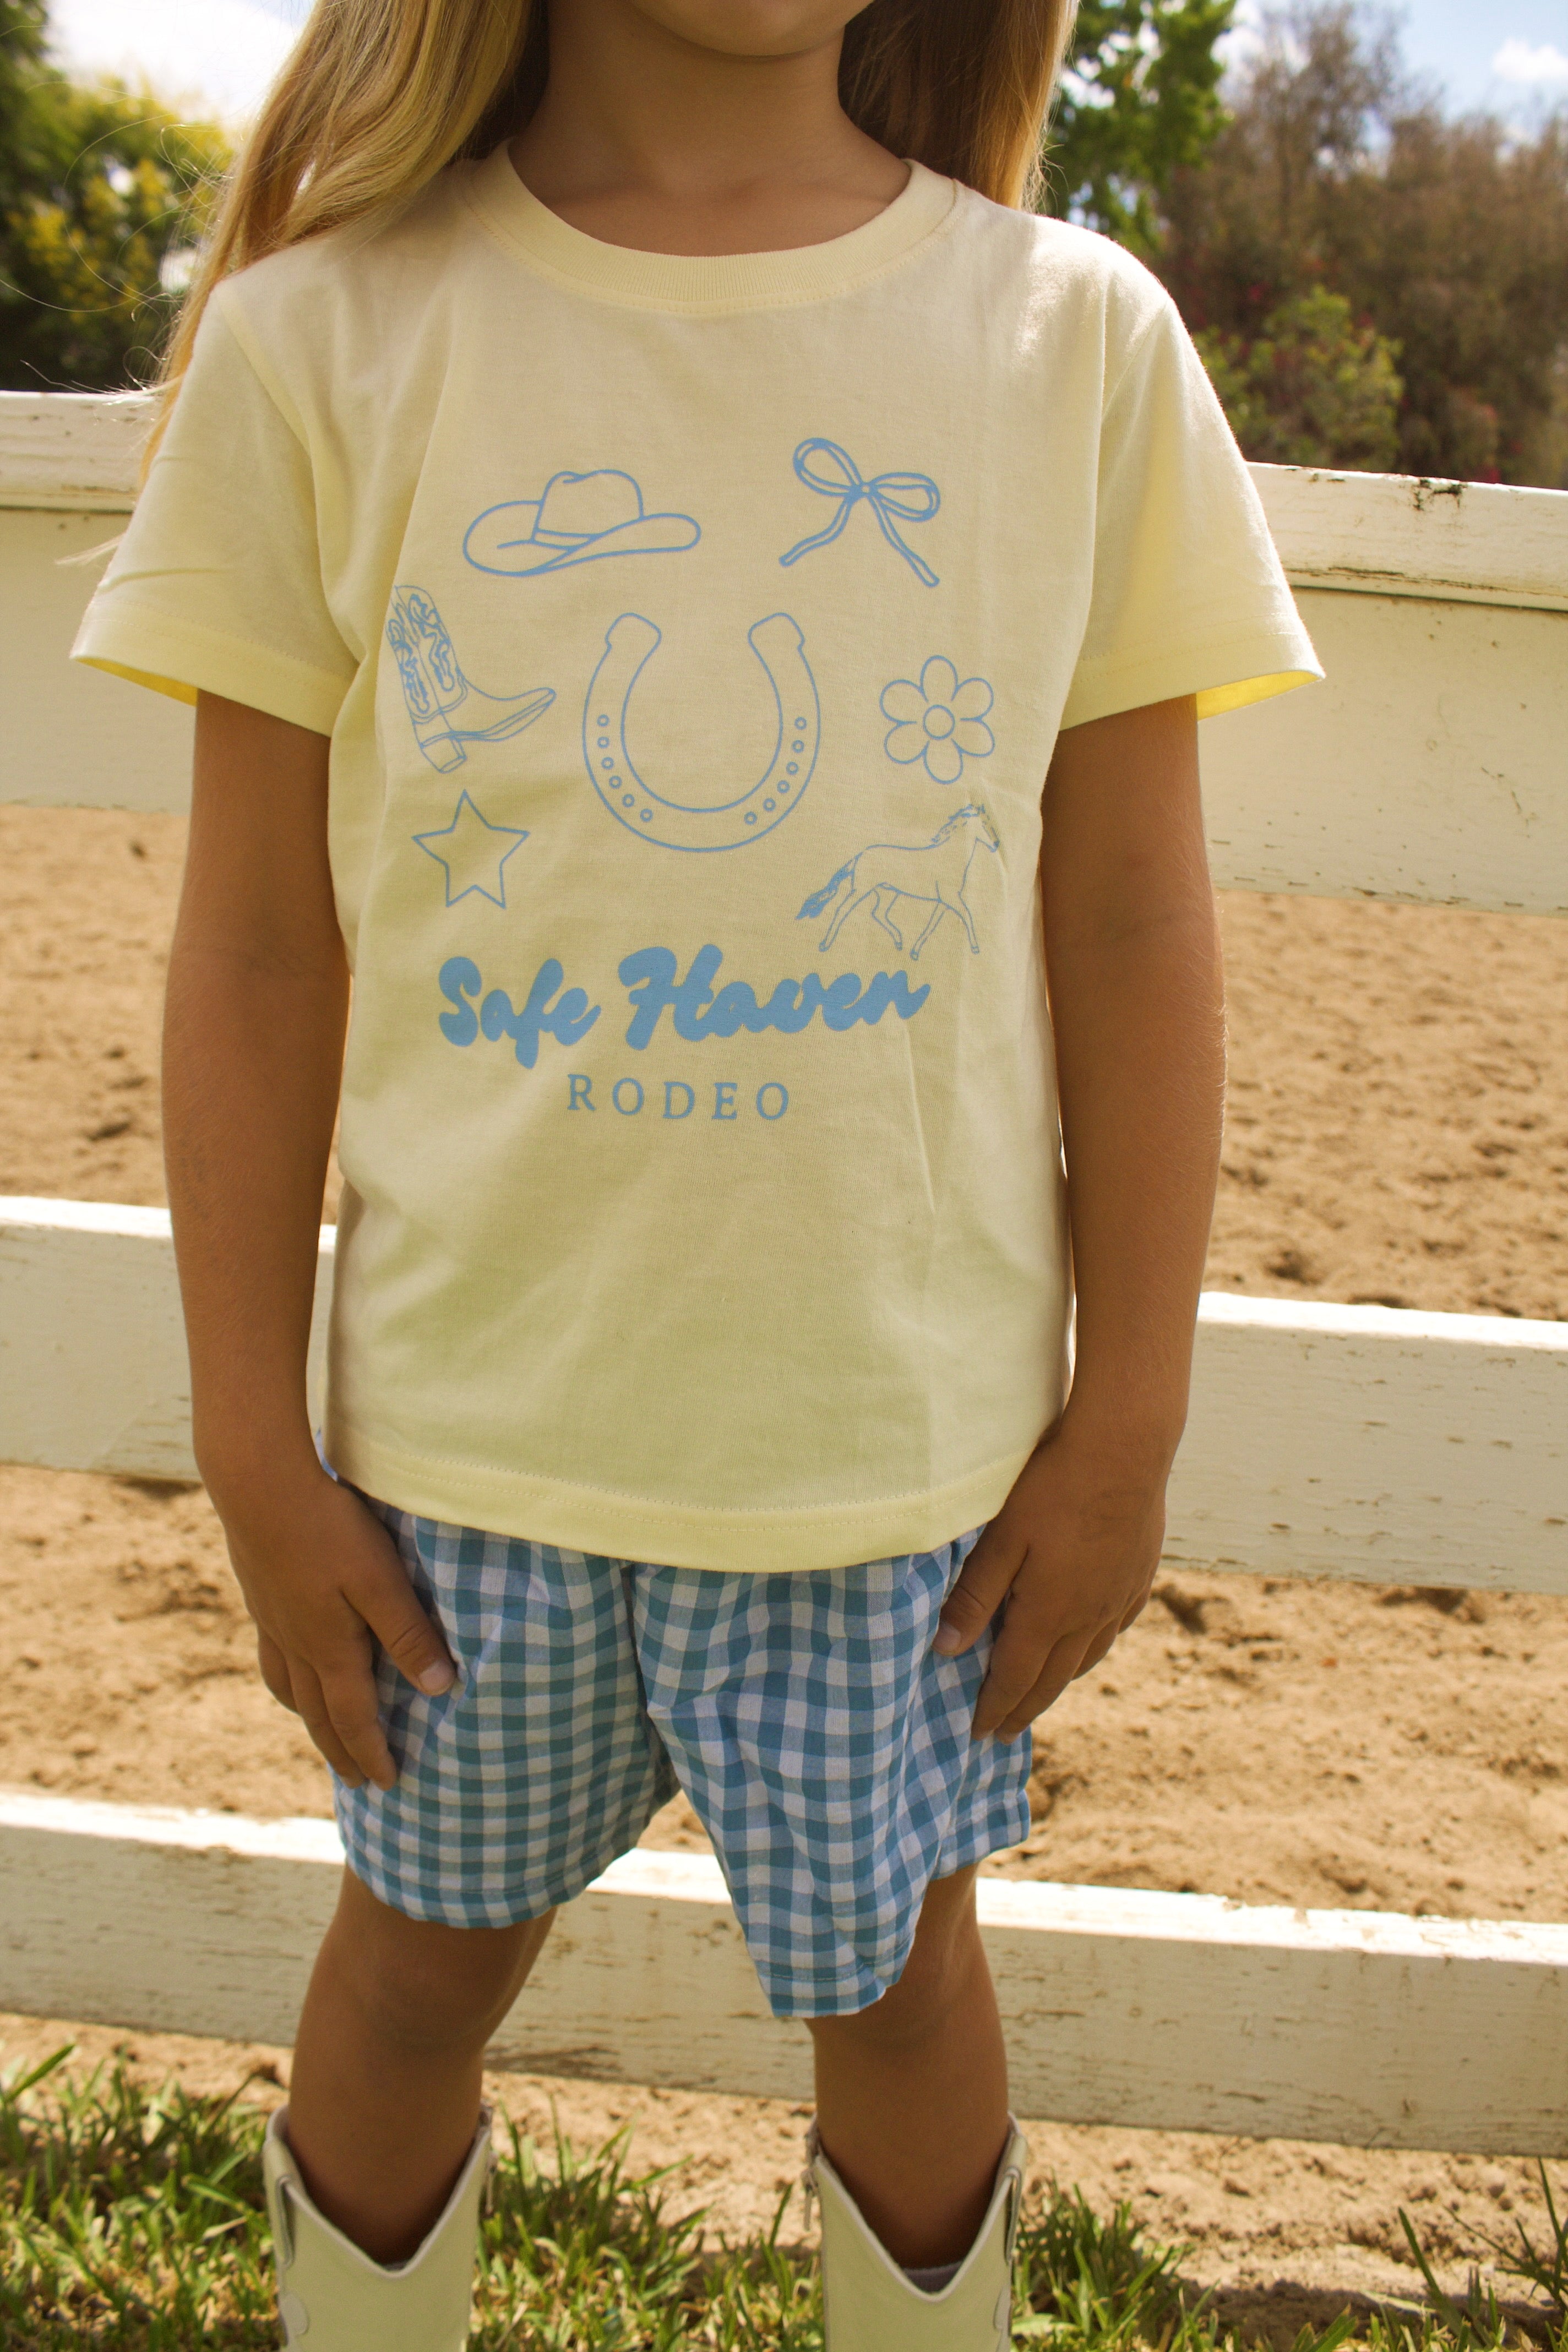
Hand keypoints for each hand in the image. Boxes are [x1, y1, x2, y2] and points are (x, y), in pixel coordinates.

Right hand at [210, 1458, 455, 1790]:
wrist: (258, 1486)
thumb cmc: (328, 1530)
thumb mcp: (381, 1581)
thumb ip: (409, 1634)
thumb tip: (440, 1689)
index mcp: (330, 1649)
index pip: (354, 1718)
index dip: (372, 1753)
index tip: (387, 1784)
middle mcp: (297, 1645)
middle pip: (318, 1715)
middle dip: (341, 1752)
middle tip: (358, 1783)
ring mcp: (273, 1622)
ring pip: (291, 1689)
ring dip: (310, 1720)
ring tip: (324, 1735)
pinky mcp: (261, 1597)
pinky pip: (272, 1658)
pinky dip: (286, 1681)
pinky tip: (292, 1669)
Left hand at [934, 1414, 1170, 1737]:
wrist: (1125, 1448)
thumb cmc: (1053, 1487)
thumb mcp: (1001, 1540)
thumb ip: (974, 1596)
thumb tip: (946, 1650)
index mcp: (1049, 1613)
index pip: (1016, 1677)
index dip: (996, 1707)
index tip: (979, 1733)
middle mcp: (1089, 1616)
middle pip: (1053, 1679)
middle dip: (1024, 1709)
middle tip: (1004, 1733)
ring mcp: (1119, 1597)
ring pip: (1087, 1657)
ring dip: (1060, 1682)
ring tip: (1041, 1694)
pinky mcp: (1139, 1575)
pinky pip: (1115, 1628)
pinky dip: (1094, 1647)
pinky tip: (1088, 1643)